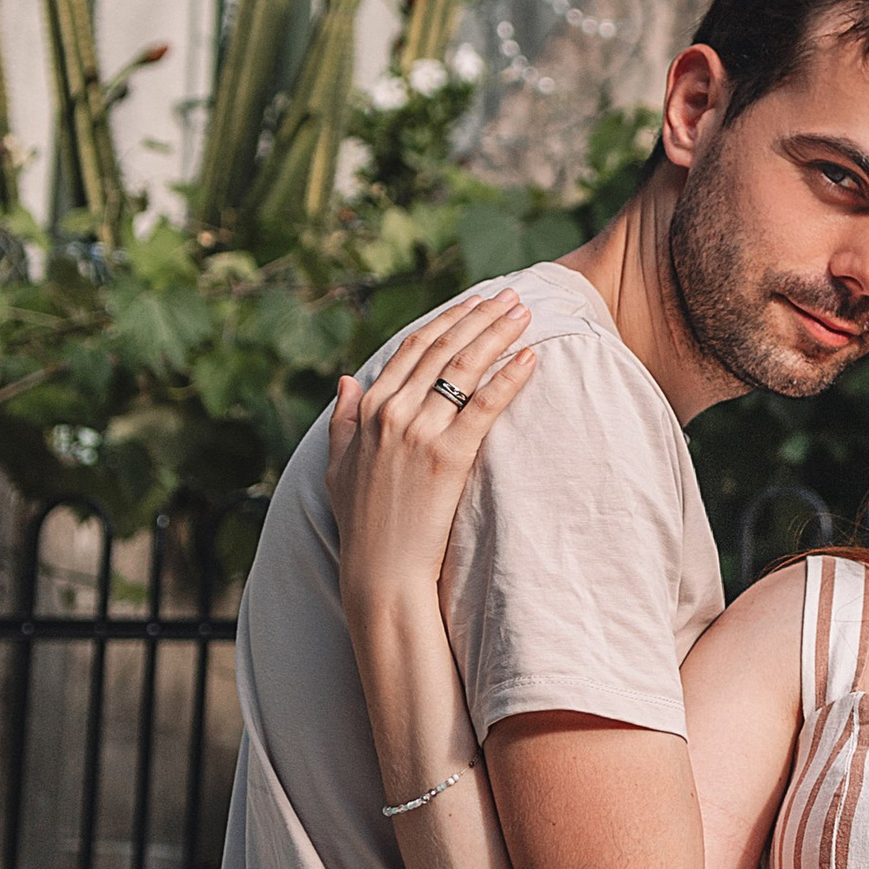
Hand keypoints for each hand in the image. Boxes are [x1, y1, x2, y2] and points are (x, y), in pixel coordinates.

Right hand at [328, 293, 533, 604]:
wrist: (382, 572)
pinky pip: (483, 406)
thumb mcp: (339, 466)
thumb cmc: (364, 525)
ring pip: (464, 368)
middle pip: (443, 349)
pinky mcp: (448, 457)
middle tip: (512, 296)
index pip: (413, 348)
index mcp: (369, 410)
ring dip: (497, 334)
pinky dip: (509, 378)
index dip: (448, 320)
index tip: (475, 302)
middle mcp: (392, 413)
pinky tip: (530, 358)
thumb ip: (344, 420)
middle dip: (481, 316)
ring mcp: (419, 433)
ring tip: (525, 314)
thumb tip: (347, 379)